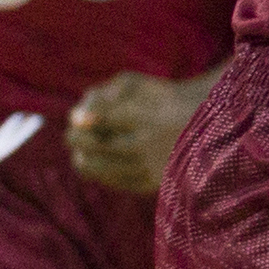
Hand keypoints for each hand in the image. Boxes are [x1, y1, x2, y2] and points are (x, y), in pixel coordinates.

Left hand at [68, 68, 217, 195]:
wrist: (199, 122)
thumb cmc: (159, 98)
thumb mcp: (134, 84)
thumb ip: (102, 95)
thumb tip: (75, 117)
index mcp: (147, 115)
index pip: (105, 119)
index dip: (84, 119)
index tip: (73, 118)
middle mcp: (150, 144)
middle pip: (101, 146)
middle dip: (77, 140)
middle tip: (69, 135)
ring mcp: (151, 167)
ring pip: (105, 169)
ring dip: (85, 160)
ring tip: (78, 152)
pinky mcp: (152, 184)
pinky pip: (117, 183)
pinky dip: (101, 174)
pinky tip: (95, 165)